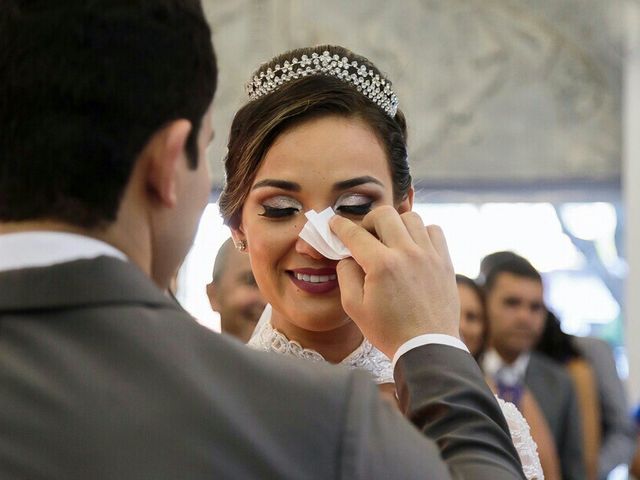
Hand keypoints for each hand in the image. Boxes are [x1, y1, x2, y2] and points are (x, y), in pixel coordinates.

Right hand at [329, 206, 459, 358]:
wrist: (428, 347)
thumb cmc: (389, 331)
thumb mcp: (354, 308)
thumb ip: (346, 275)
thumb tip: (348, 256)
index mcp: (381, 265)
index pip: (354, 233)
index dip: (339, 226)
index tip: (334, 224)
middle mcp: (407, 253)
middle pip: (384, 214)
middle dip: (368, 221)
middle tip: (364, 236)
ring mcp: (429, 255)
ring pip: (411, 217)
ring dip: (396, 225)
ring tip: (391, 241)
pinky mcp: (445, 262)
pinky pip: (434, 231)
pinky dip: (421, 233)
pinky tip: (413, 248)